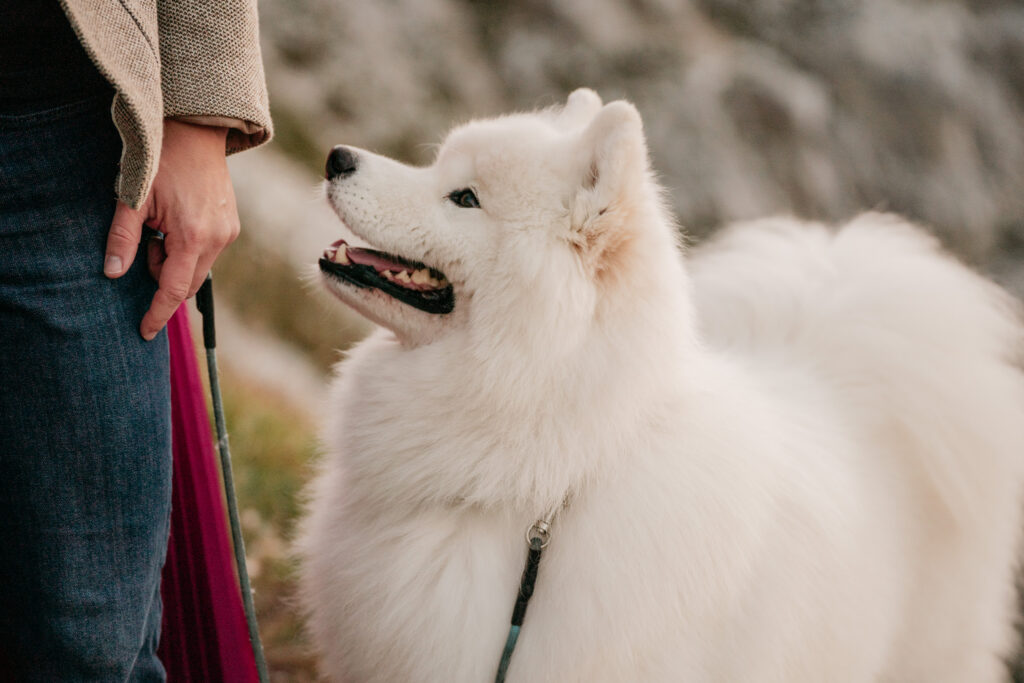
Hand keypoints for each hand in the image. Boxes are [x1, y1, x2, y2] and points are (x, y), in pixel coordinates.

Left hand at [104, 120, 239, 339]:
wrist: (195, 131)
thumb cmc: (161, 160)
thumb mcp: (132, 198)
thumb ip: (123, 239)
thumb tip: (112, 273)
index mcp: (193, 237)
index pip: (173, 290)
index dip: (157, 313)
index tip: (144, 332)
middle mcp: (218, 240)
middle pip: (187, 283)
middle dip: (162, 276)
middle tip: (146, 244)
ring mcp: (228, 232)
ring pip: (197, 268)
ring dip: (174, 261)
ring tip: (159, 227)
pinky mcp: (231, 225)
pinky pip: (206, 253)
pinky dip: (187, 249)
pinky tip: (175, 222)